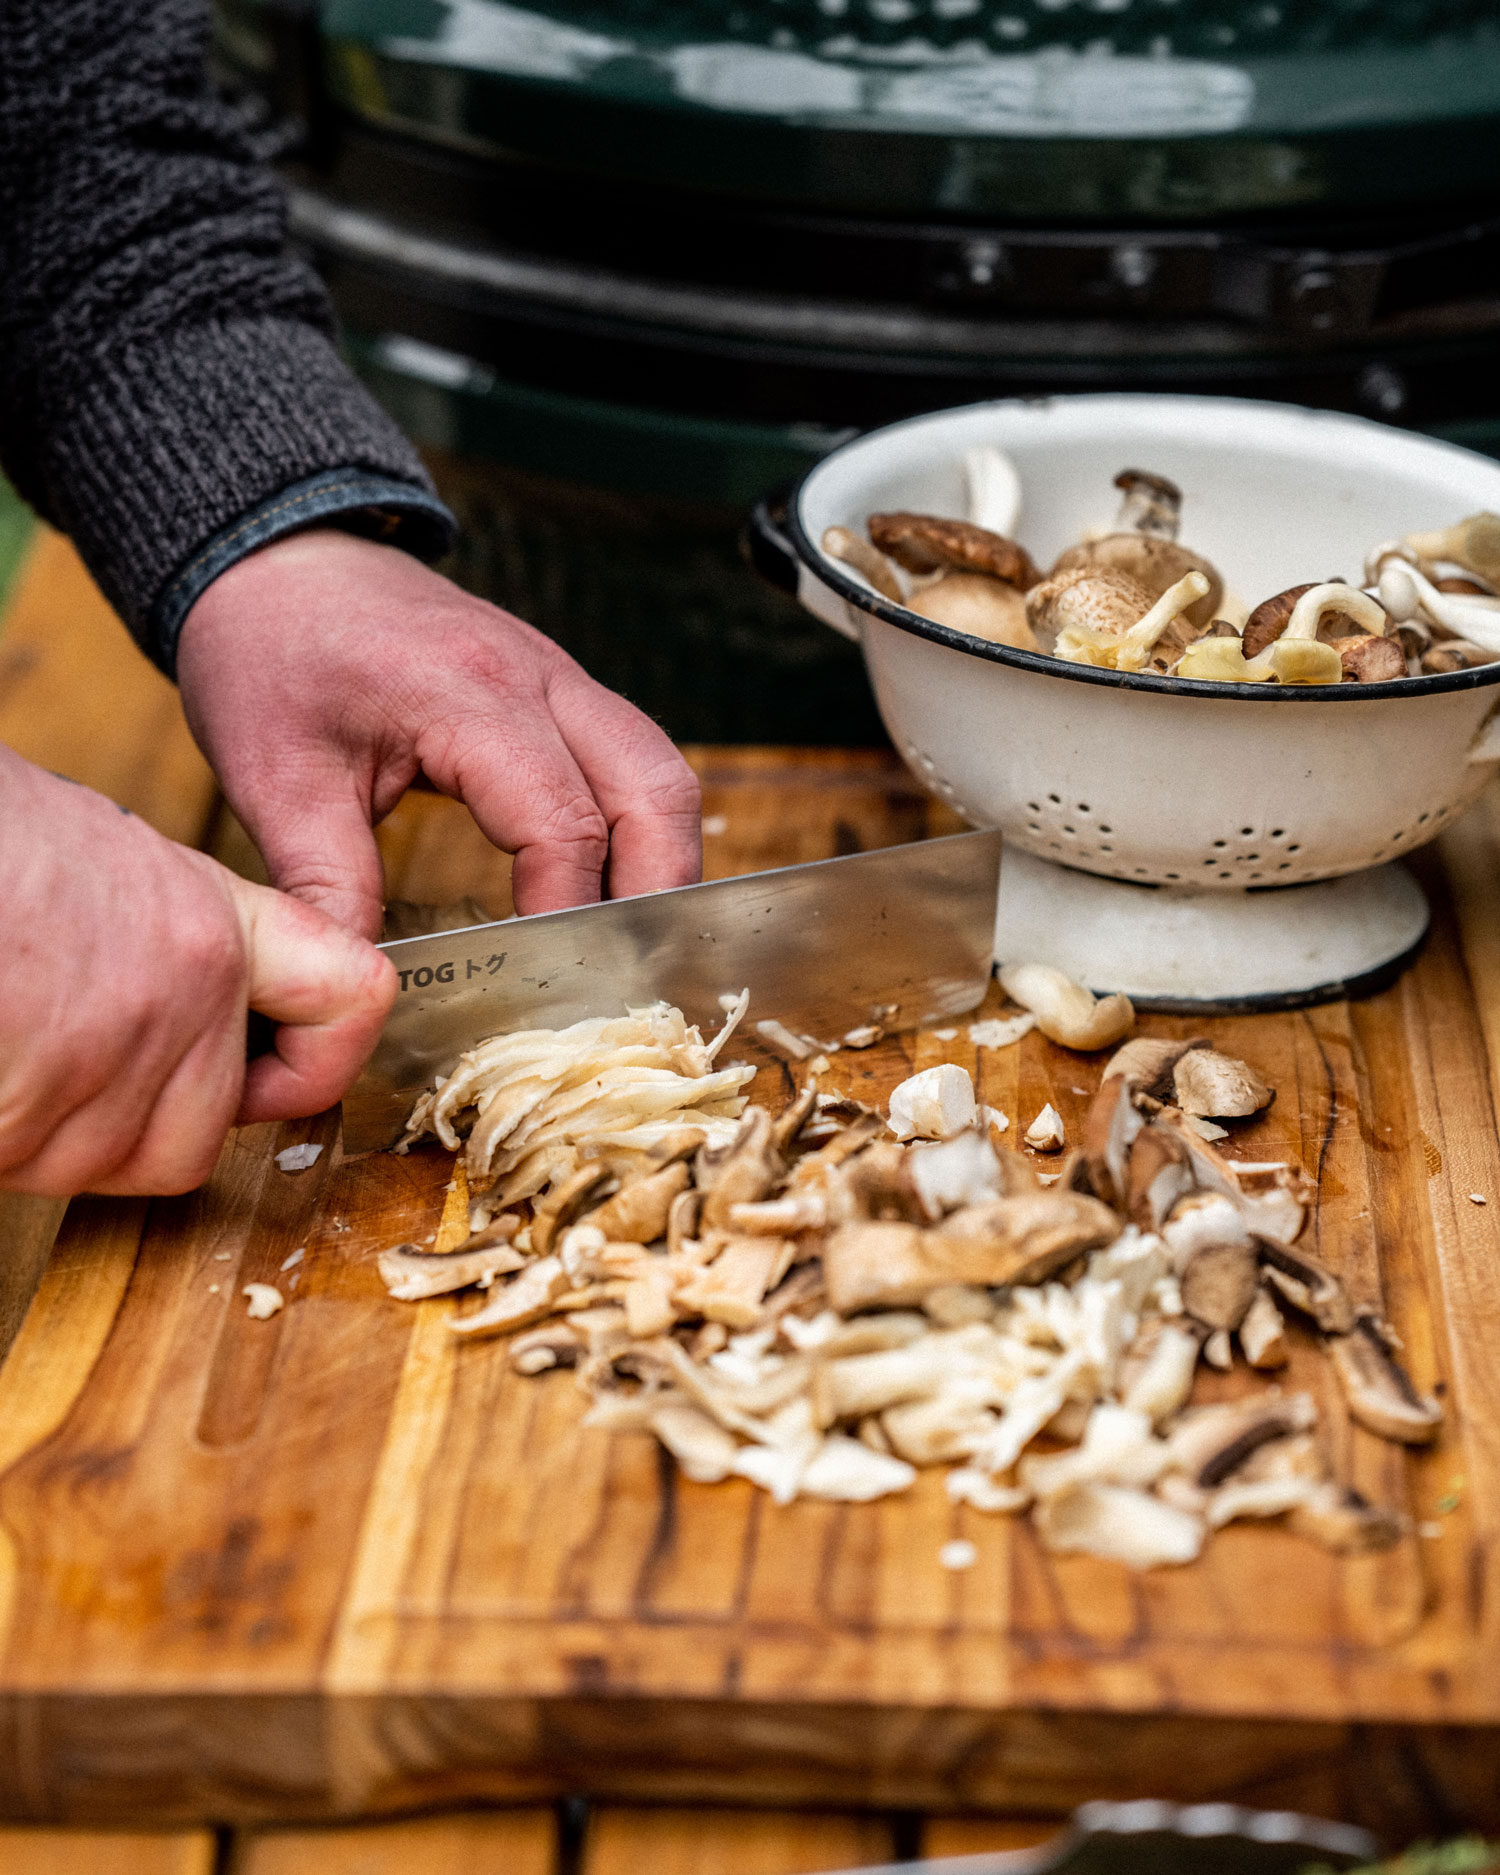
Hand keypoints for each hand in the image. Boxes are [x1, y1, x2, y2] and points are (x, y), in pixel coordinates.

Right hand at [0, 750, 393, 1196]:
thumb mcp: (106, 858)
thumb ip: (163, 945)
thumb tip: (167, 1009)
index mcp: (214, 926)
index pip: (348, 1000)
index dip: (316, 1058)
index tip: (278, 1070)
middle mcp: (186, 998)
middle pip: (194, 1141)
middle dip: (124, 1127)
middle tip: (57, 1054)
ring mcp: (107, 1062)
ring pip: (92, 1167)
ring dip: (36, 1132)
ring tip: (1, 1030)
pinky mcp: (24, 1117)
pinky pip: (15, 1165)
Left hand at [176, 531, 702, 937]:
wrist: (277, 560)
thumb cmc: (272, 656)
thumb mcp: (277, 782)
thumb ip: (328, 888)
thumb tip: (362, 988)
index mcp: (469, 694)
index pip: (562, 822)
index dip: (565, 912)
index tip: (544, 981)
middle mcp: (539, 676)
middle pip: (654, 792)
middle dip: (652, 893)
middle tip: (620, 973)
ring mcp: (562, 675)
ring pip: (665, 773)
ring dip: (663, 860)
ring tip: (629, 940)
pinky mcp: (563, 686)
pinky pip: (637, 758)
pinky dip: (642, 827)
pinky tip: (610, 883)